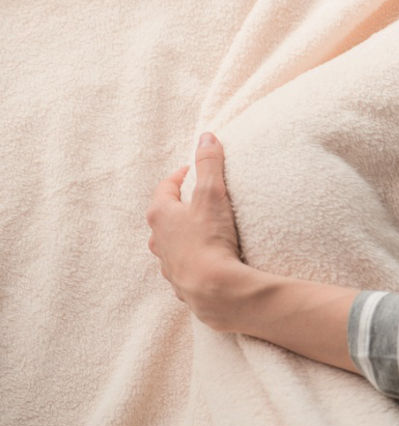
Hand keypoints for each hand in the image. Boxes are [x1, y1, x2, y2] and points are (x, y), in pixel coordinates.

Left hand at [146, 133, 247, 330]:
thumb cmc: (209, 238)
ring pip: (171, 243)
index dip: (181, 176)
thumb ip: (209, 164)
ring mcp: (167, 263)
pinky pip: (184, 265)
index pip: (165, 188)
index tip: (194, 170)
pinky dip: (193, 258)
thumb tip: (206, 137)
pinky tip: (208, 259)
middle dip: (180, 206)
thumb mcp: (212, 194)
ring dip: (184, 235)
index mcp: (160, 215)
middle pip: (165, 217)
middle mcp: (158, 240)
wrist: (214, 288)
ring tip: (205, 229)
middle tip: (199, 198)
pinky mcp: (181, 283)